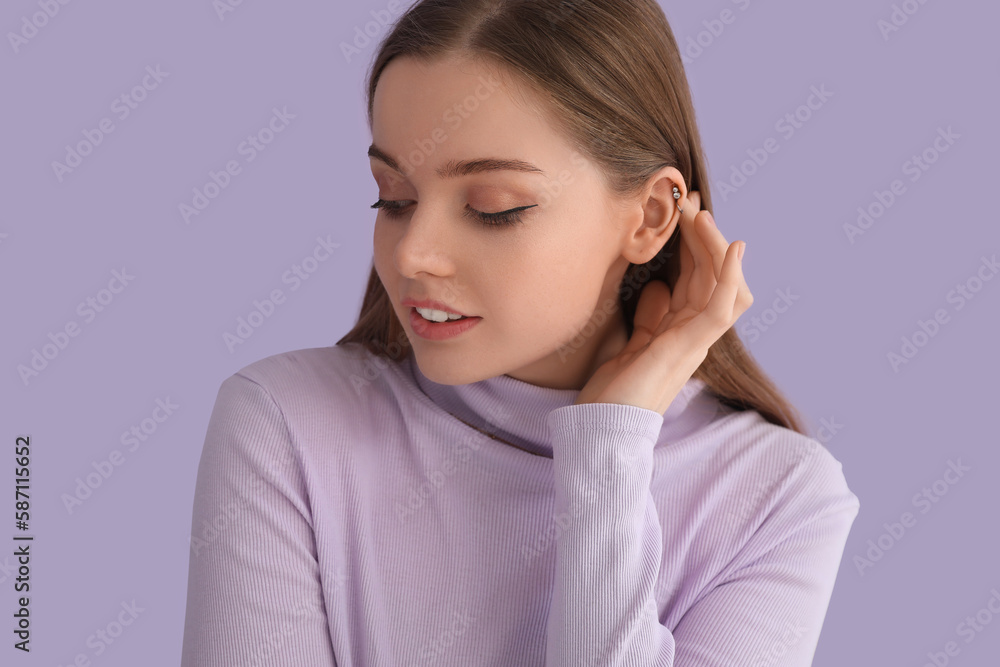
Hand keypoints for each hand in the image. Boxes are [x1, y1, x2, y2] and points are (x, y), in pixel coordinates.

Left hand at [574, 191, 752, 414]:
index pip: (696, 280)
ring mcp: (693, 342)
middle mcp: (692, 335)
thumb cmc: (612, 393)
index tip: (682, 215)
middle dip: (704, 238)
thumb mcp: (630, 344)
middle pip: (711, 277)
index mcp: (679, 332)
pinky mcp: (688, 348)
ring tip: (700, 215)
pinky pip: (721, 308)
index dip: (693, 246)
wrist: (602, 430)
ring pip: (720, 285)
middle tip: (690, 204)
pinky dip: (730, 277)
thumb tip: (657, 287)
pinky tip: (732, 249)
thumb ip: (649, 318)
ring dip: (713, 246)